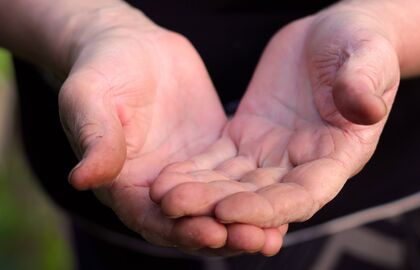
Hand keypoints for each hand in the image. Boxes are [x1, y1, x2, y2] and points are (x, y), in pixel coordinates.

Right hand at [58, 5, 282, 254]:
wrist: (133, 48)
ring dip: (245, 222)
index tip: (211, 234)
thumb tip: (81, 179)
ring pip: (217, 206)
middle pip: (190, 223)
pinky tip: (284, 200)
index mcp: (124, 183)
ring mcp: (189, 173)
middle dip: (223, 234)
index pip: (151, 218)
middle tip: (257, 240)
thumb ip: (95, 138)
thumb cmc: (102, 69)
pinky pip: (236, 179)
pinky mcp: (213, 155)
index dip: (180, 230)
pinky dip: (256, 193)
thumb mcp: (90, 98)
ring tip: (276, 234)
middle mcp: (158, 188)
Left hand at [151, 9, 399, 240]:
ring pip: (235, 184)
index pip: (304, 195)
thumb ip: (364, 81)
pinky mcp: (248, 137)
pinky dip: (196, 172)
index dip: (269, 209)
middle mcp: (303, 164)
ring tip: (163, 197)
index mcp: (338, 154)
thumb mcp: (367, 54)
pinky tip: (167, 178)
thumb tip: (366, 109)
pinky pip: (219, 161)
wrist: (329, 35)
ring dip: (201, 195)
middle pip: (261, 198)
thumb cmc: (358, 43)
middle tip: (178, 209)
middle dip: (220, 207)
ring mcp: (273, 154)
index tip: (229, 211)